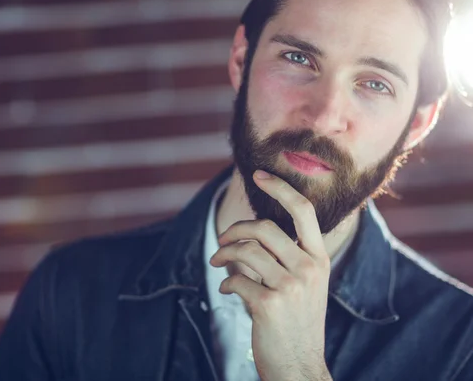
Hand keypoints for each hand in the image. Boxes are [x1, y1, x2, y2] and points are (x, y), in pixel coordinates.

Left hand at [209, 170, 332, 380]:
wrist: (300, 368)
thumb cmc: (298, 322)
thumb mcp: (305, 285)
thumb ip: (285, 257)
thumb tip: (246, 235)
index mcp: (319, 259)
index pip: (303, 211)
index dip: (280, 187)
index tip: (259, 175)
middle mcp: (309, 268)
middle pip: (264, 228)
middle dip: (235, 230)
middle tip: (222, 241)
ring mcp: (291, 287)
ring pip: (245, 251)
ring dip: (223, 255)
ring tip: (217, 264)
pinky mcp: (270, 305)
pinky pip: (236, 280)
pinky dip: (225, 283)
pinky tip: (227, 291)